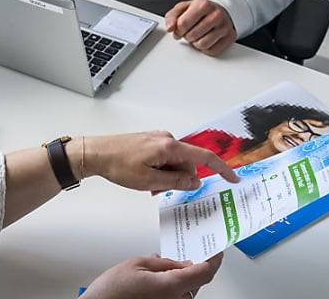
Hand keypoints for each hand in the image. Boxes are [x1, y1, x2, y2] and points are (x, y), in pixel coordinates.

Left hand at [81, 132, 238, 191]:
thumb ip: (176, 182)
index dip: (221, 169)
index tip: (233, 178)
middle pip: (187, 164)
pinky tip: (145, 177)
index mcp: (170, 146)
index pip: (204, 157)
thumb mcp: (150, 181)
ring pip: (175, 163)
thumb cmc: (118, 165)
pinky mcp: (150, 141)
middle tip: (158, 190)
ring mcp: (158, 139)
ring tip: (148, 185)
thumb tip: (195, 183)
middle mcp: (167, 138)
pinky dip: (160, 171)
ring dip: (167, 177)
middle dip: (179, 180)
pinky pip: (164, 159)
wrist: (95, 153)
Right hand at [81, 253, 223, 298]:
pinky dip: (172, 287)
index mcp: (172, 287)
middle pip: (196, 281)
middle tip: (187, 252)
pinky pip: (175, 297)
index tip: (216, 250)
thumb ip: (163, 262)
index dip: (214, 259)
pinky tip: (159, 278)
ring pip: (186, 290)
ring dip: (181, 277)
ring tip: (164, 266)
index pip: (205, 272)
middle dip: (192, 266)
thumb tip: (178, 263)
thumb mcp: (137, 265)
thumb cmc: (111, 292)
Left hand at [165, 0, 236, 56]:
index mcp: (203, 5)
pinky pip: (212, 51)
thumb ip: (172, 17)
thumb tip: (170, 28)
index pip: (183, 24)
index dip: (177, 30)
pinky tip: (206, 38)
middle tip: (190, 30)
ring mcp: (224, 27)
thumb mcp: (183, 8)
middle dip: (187, 36)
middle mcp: (216, 15)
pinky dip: (205, 48)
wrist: (220, 11)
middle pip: (192, 36)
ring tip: (198, 35)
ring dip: (196, 43)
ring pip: (202, 45)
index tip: (179, 29)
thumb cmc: (199, 10)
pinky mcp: (230, 37)